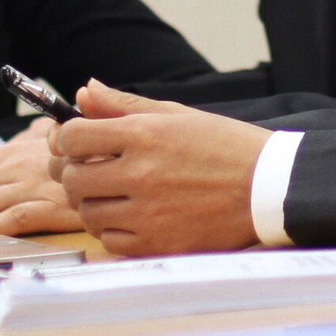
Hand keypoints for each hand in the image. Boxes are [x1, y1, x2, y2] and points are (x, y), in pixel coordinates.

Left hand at [48, 80, 268, 255]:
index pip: (73, 136)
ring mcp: (147, 212)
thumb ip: (124, 105)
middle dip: (76, 172)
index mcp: (144, 134)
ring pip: (88, 213)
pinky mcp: (157, 243)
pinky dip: (114, 230)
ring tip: (116, 193)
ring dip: (94, 203)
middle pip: (73, 177)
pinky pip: (110, 241)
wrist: (268, 187)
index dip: (68, 138)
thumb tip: (84, 92)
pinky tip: (133, 215)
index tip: (79, 142)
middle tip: (93, 170)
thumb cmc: (225, 146)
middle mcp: (140, 173)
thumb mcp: (176, 114)